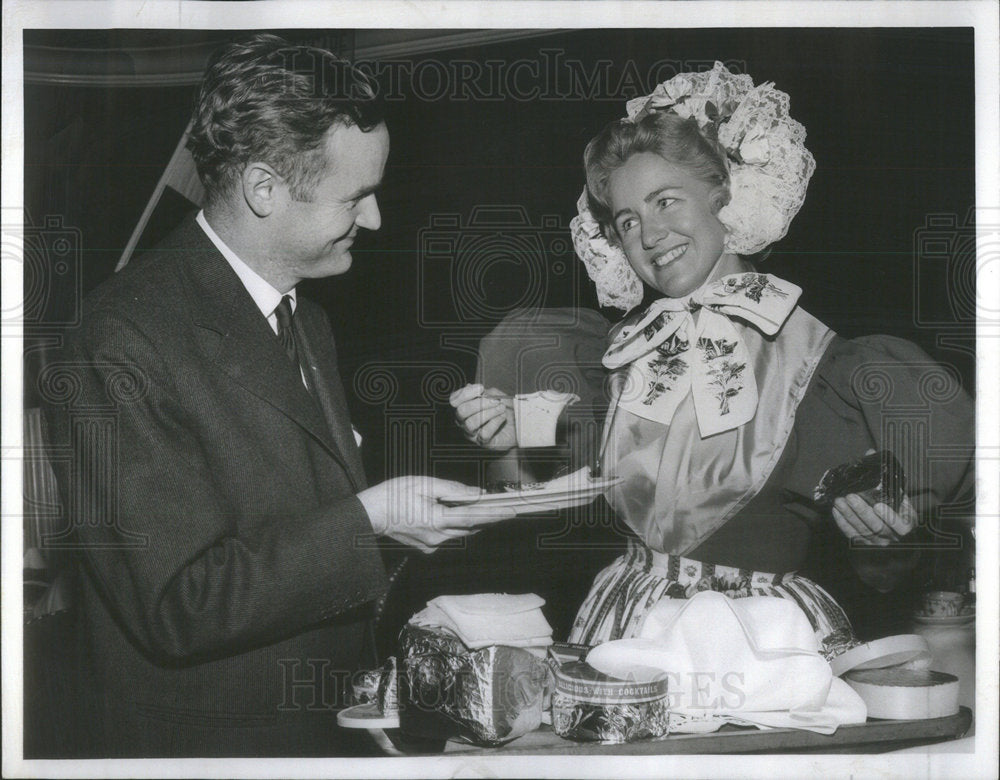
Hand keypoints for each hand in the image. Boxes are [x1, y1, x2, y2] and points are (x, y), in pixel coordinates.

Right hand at [358, 476, 515, 553]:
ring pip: (461, 534)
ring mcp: (431, 545)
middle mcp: (437, 537)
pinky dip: (457, 526)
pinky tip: (458, 515)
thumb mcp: (424, 484)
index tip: (512, 512)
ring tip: (488, 510)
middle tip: (506, 509)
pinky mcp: (425, 547)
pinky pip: (448, 537)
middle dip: (489, 519)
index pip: (474, 518)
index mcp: (437, 520)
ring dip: (474, 523)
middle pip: (470, 528)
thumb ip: (452, 489)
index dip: (495, 515)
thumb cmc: (393, 495)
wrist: (370, 514)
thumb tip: (474, 493)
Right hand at [450, 383, 515, 450]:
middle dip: (479, 403)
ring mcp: (472, 432)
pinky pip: (484, 433)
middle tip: (495, 400)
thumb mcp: (496, 395)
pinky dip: (495, 422)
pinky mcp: (483, 442)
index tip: (481, 388)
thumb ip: (485, 392)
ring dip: (489, 413)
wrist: (517, 423)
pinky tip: (502, 417)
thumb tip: (474, 390)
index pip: (454, 400)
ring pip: (471, 423)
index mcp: (464, 406)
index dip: (465, 393)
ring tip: (501, 408)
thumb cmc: (504, 408)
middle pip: (461, 411)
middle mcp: (464, 420)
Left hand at [833, 493, 917, 546]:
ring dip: (848, 514)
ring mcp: (877, 543)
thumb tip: (886, 480)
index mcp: (906, 527)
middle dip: (862, 511)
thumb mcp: (904, 505)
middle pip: (876, 527)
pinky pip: (851, 535)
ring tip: (839, 501)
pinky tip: (836, 510)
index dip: (889, 517)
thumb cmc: (898, 513)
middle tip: (850, 497)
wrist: (893, 532)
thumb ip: (897, 495)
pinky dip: (842, 522)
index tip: (878, 506)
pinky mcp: (863, 544)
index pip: (901, 527)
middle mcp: (892, 538)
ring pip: (861, 530)